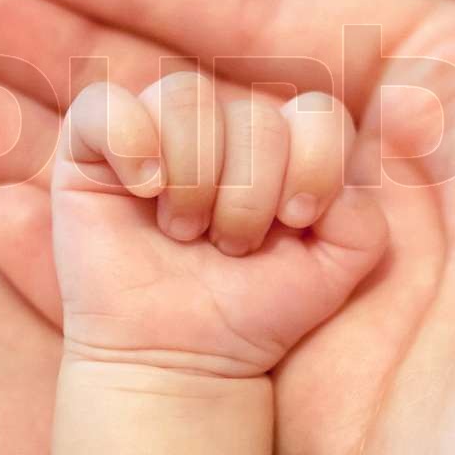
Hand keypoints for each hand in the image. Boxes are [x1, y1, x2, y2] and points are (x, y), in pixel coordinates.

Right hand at [51, 76, 384, 375]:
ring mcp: (156, 129)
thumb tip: (353, 168)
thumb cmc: (255, 311)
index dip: (314, 166)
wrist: (181, 359)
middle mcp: (222, 123)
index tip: (296, 223)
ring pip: (186, 96)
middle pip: (254, 112)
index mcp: (284, 141)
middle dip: (249, 195)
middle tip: (230, 248)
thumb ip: (363, 217)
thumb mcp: (335, 268)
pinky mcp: (91, 149)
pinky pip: (104, 105)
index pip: (317, 112)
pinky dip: (130, 142)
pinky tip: (144, 190)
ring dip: (194, 178)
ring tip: (186, 232)